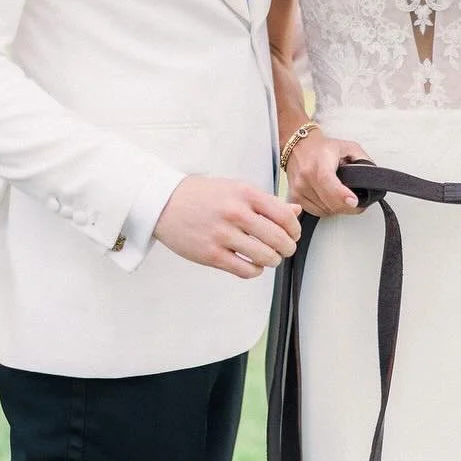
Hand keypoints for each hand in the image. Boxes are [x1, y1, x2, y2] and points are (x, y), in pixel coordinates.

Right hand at [153, 178, 301, 276]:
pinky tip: (252, 264)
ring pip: (265, 257)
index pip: (285, 216)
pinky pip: (245, 270)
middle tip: (285, 249)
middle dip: (287, 248)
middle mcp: (235, 213)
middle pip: (278, 239)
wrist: (164, 202)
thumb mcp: (236, 189)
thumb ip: (267, 201)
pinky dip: (255, 271)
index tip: (293, 234)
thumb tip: (296, 211)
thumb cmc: (202, 195)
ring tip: (268, 257)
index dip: (295, 229)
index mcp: (245, 193)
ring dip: (272, 261)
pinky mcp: (211, 255)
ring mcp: (222, 235)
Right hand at [284, 128, 368, 216]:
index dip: (342, 195)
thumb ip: (363, 161)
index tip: (353, 201)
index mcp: (320, 162)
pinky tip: (329, 198)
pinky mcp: (295, 197)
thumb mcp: (348, 147)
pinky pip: (316, 212)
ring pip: (324, 210)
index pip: (328, 182)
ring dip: (336, 208)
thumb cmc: (323, 147)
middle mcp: (306, 176)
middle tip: (356, 203)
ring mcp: (298, 188)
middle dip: (347, 206)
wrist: (299, 146)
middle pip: (329, 202)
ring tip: (339, 195)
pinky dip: (326, 209)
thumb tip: (373, 178)